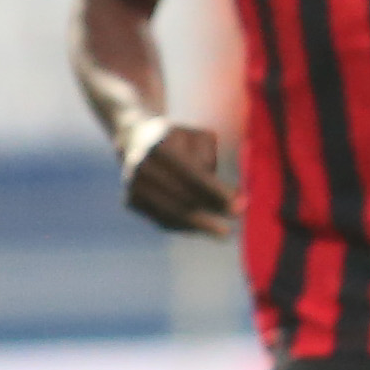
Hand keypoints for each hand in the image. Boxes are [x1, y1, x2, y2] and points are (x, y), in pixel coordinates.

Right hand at [121, 119, 238, 237]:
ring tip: (222, 231)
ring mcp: (132, 185)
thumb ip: (213, 164)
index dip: (215, 192)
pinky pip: (162, 220)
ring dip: (200, 225)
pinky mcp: (130, 200)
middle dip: (211, 212)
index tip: (239, 205)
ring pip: (171, 213)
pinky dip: (185, 226)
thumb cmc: (180, 139)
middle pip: (181, 198)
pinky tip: (203, 228)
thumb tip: (233, 198)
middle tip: (234, 222)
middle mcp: (141, 166)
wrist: (136, 138)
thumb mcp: (199, 139)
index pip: (192, 174)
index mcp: (159, 146)